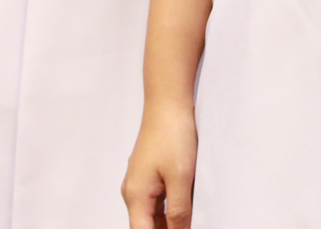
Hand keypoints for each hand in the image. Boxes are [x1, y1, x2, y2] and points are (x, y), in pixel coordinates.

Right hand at [122, 99, 198, 228]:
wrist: (167, 103)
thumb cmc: (172, 135)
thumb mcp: (181, 177)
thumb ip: (179, 211)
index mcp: (136, 195)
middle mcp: (133, 192)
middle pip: (146, 227)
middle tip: (187, 226)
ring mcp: (140, 183)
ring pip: (151, 217)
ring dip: (168, 225)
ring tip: (187, 223)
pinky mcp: (149, 176)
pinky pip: (156, 203)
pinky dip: (168, 212)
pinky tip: (185, 213)